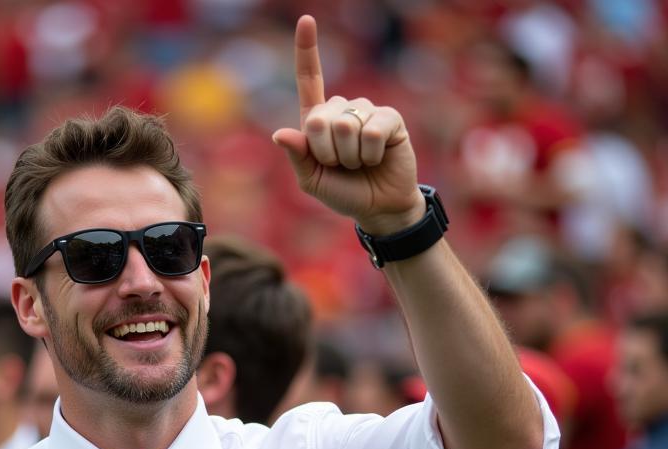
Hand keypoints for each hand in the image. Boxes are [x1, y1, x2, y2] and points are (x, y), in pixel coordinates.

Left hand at [272, 15, 423, 234]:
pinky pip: (370, 132)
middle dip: (326, 152)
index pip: (310, 80)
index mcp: (318, 121)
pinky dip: (369, 154)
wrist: (378, 208)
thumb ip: (298, 158)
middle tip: (340, 165)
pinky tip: (377, 158)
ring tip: (359, 163)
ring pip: (345, 127)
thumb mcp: (312, 181)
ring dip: (348, 156)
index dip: (307, 51)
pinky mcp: (389, 119)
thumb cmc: (343, 193)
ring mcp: (366, 112)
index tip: (306, 20)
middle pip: (319, 119)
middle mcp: (342, 110)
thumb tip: (280, 134)